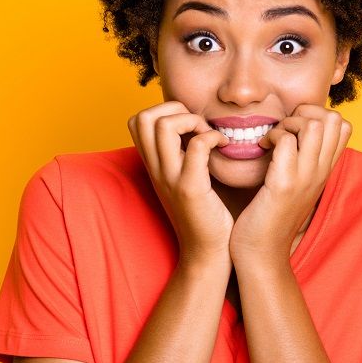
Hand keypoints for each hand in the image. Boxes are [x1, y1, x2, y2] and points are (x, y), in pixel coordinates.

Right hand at [128, 101, 232, 265]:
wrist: (209, 253)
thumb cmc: (206, 214)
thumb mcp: (186, 178)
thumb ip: (184, 153)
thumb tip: (197, 124)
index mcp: (154, 166)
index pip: (137, 120)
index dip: (164, 111)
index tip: (190, 125)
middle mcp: (156, 170)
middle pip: (143, 117)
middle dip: (174, 109)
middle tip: (198, 126)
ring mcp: (170, 178)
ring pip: (164, 126)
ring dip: (192, 120)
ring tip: (210, 135)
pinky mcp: (190, 188)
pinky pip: (196, 146)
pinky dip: (212, 137)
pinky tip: (224, 147)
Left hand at [228, 104, 351, 267]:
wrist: (262, 254)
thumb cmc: (272, 218)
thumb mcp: (298, 186)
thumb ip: (303, 162)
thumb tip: (297, 137)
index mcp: (325, 172)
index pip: (344, 125)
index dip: (319, 115)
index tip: (296, 128)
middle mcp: (321, 173)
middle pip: (333, 118)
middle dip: (305, 112)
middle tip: (285, 129)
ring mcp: (305, 178)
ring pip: (313, 125)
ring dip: (289, 122)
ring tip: (274, 138)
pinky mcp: (283, 184)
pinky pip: (286, 141)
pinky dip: (272, 136)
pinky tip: (261, 149)